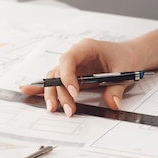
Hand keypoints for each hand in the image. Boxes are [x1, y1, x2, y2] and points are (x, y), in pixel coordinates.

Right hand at [19, 38, 137, 115]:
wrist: (130, 55)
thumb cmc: (126, 58)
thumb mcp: (125, 72)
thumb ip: (116, 88)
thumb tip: (113, 103)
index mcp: (87, 48)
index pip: (69, 59)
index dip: (68, 76)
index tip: (74, 93)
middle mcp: (76, 55)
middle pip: (59, 72)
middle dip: (60, 92)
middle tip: (67, 109)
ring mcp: (72, 65)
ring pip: (55, 78)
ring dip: (53, 94)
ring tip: (55, 109)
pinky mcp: (72, 75)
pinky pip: (56, 81)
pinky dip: (43, 87)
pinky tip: (27, 90)